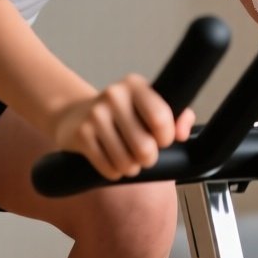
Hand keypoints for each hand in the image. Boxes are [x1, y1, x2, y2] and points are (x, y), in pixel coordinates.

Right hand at [52, 74, 196, 180]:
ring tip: (129, 159)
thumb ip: (177, 116)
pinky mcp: (81, 134)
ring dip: (131, 168)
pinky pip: (108, 168)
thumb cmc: (121, 115)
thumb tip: (183, 133)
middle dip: (149, 158)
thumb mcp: (148, 106)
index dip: (167, 138)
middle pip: (145, 146)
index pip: (161, 118)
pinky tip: (112, 162)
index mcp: (136, 85)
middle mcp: (114, 96)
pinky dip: (114, 172)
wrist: (74, 115)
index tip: (162, 140)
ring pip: (126, 162)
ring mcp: (95, 115)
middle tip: (144, 154)